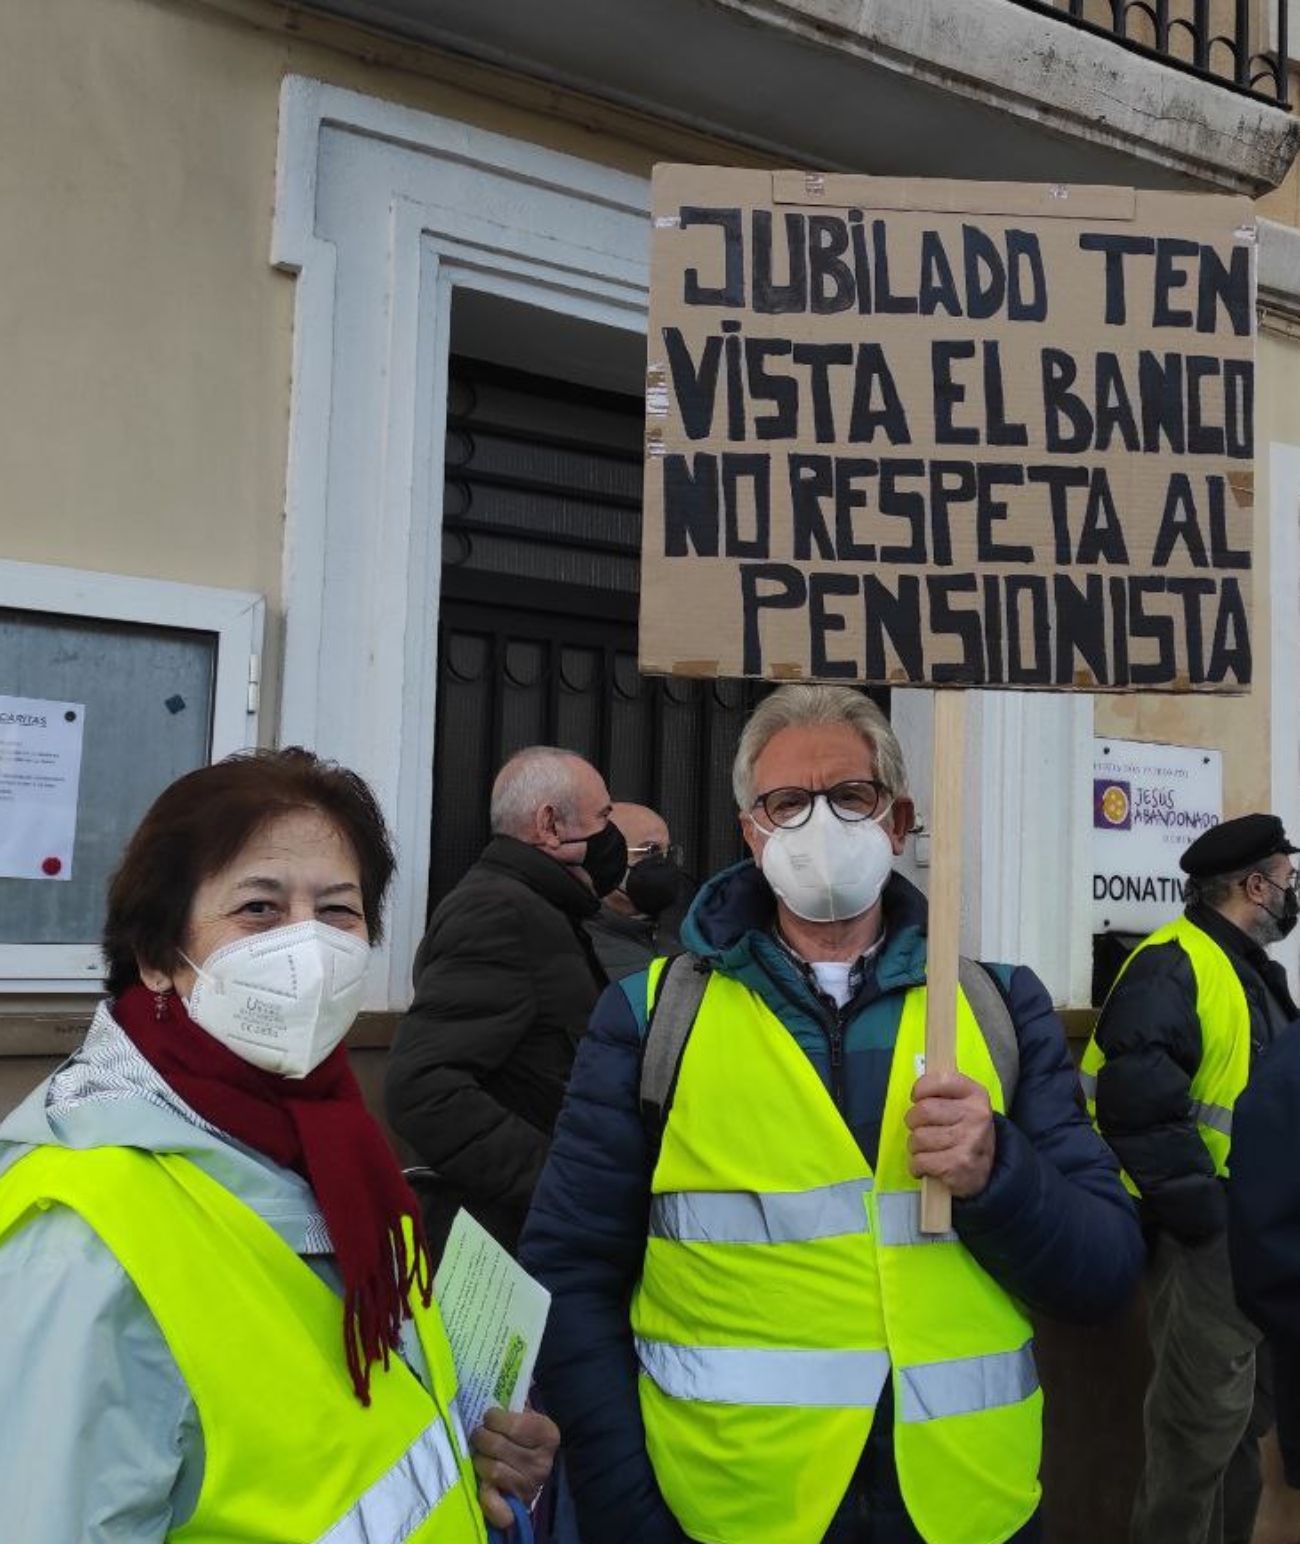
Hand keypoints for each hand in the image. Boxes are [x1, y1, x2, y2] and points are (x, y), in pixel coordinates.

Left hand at [471, 1406, 559, 1528]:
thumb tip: (500, 1378)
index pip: (515, 1425)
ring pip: (492, 1469)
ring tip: (480, 1454)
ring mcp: (530, 1486)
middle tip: (479, 1434)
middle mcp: (542, 1462)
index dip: (494, 1418)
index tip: (489, 1417)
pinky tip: (483, 1485)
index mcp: (547, 1435)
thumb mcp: (527, 1415)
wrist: (533, 1474)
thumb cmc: (524, 1437)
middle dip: (481, 1437)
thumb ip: (516, 1401)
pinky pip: (496, 1504)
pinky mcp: (517, 1506)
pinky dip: (486, 1497)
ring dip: (480, 1460)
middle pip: (497, 1445)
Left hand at [905, 1070, 994, 1197]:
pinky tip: (928, 1166)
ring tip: (928, 1149)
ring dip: (916, 1147)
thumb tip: (915, 1091)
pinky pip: (920, 1161)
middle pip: (923, 1110)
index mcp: (976, 1094)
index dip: (920, 1089)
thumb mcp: (963, 1104)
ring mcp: (969, 1141)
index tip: (918, 1099)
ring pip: (918, 1137)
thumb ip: (942, 1092)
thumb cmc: (965, 1131)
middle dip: (913, 1122)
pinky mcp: (959, 1165)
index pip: (939, 1080)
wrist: (985, 1170)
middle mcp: (976, 1115)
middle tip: (922, 1128)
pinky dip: (917, 1166)